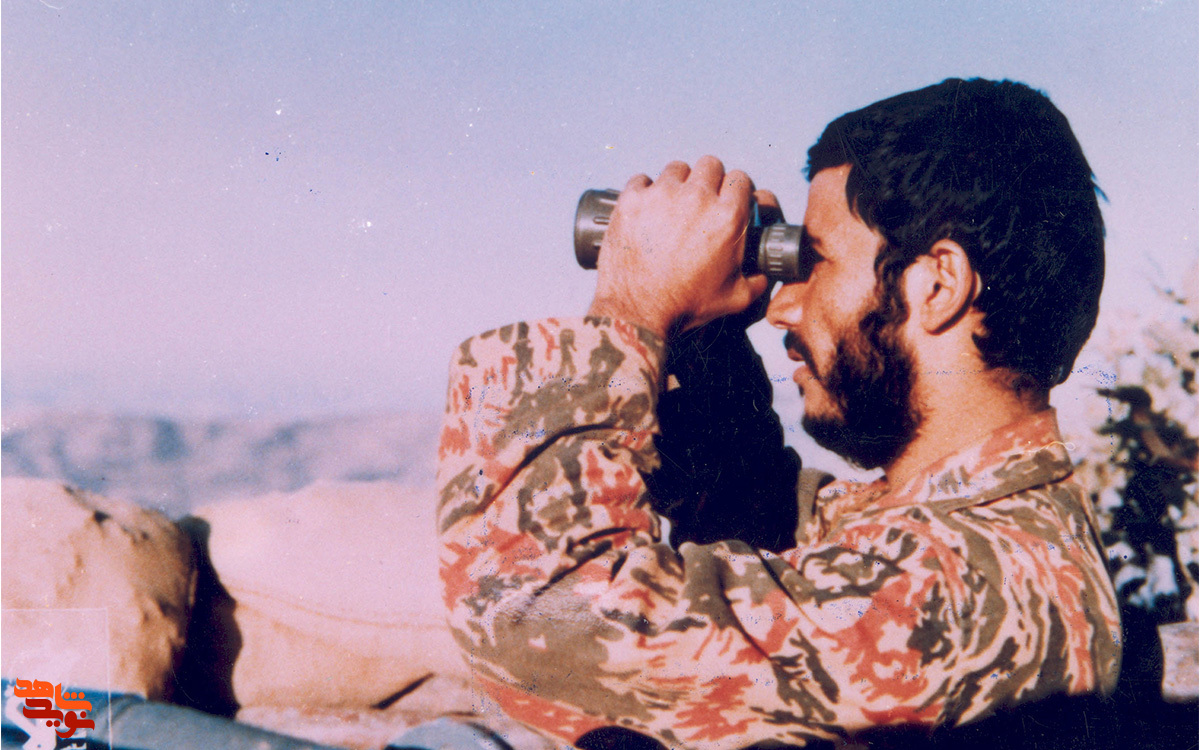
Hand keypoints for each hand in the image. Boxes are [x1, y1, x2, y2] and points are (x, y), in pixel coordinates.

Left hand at [587, 156, 770, 338]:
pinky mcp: (632, 199)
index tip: (727, 198)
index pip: (740, 178)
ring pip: (676, 169)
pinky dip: (645, 192)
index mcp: (728, 217)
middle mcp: (697, 198)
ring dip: (677, 183)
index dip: (735, 189)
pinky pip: (642, 180)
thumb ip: (758, 279)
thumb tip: (763, 273)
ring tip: (672, 206)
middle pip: (710, 164)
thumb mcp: (736, 298)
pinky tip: (646, 210)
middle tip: (700, 201)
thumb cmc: (686, 305)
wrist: (639, 312)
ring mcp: (662, 195)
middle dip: (708, 180)